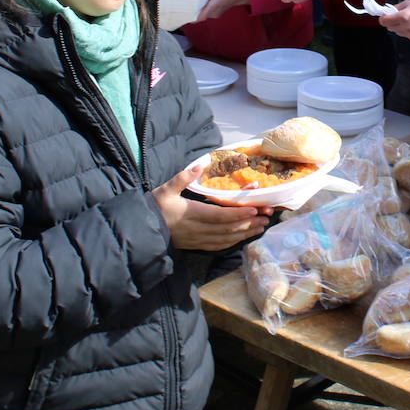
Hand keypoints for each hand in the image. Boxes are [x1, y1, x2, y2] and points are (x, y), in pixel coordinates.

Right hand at [151, 164, 269, 250]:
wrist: (142, 229)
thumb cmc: (155, 207)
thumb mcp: (166, 189)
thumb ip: (183, 177)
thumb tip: (201, 163)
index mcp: (192, 213)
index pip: (220, 216)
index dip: (238, 214)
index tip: (254, 209)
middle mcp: (198, 229)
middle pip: (228, 229)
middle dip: (249, 224)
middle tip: (266, 217)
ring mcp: (198, 239)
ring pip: (226, 239)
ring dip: (245, 234)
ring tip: (261, 227)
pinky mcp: (196, 245)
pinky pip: (218, 246)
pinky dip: (233, 242)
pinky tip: (243, 237)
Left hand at [189, 0, 247, 20]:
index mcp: (212, 8)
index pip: (199, 18)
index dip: (191, 19)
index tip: (185, 16)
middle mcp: (214, 13)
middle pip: (201, 16)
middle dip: (194, 12)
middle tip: (186, 6)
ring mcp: (216, 14)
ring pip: (205, 14)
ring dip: (200, 9)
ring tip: (193, 2)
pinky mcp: (218, 12)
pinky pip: (209, 12)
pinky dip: (205, 8)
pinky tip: (203, 1)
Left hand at [379, 0, 409, 41]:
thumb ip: (397, 7)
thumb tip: (389, 11)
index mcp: (403, 17)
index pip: (384, 21)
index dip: (383, 18)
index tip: (385, 16)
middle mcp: (405, 27)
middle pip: (389, 28)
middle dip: (391, 22)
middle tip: (397, 17)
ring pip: (397, 33)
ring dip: (399, 27)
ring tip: (408, 21)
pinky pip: (406, 36)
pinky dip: (407, 31)